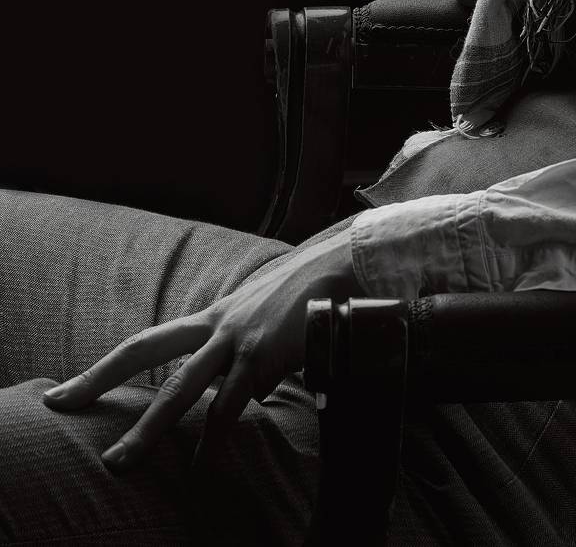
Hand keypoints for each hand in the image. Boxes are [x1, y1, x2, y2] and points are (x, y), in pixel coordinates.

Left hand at [41, 226, 359, 475]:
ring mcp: (236, 338)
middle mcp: (216, 323)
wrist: (345, 270)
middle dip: (99, 380)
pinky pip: (230, 407)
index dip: (106, 366)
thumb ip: (246, 353)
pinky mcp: (260, 354)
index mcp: (213, 316)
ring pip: (180, 388)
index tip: (67, 391)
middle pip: (144, 350)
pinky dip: (212, 444)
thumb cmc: (313, 297)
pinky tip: (200, 473)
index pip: (147, 342)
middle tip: (61, 405)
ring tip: (119, 464)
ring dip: (147, 429)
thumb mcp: (268, 322)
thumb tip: (244, 393)